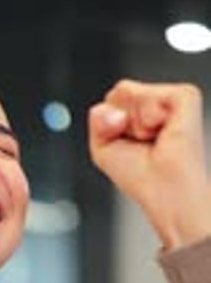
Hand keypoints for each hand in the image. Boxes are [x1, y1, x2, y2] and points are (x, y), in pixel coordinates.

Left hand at [88, 79, 210, 248]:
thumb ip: (97, 118)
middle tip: (140, 143)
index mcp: (141, 114)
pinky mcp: (185, 95)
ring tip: (152, 139)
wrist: (164, 191)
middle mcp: (157, 104)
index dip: (108, 126)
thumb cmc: (140, 177)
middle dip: (118, 123)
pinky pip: (146, 95)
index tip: (127, 145)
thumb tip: (111, 107)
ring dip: (132, 123)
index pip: (111, 100)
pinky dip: (146, 118)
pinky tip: (162, 132)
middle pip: (116, 93)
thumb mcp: (102, 148)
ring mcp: (170, 98)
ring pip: (127, 92)